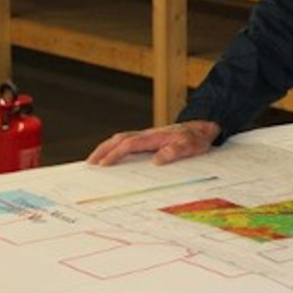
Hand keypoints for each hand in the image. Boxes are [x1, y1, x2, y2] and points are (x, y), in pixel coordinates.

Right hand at [86, 120, 219, 166]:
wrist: (203, 128)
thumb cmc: (196, 138)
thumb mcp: (191, 146)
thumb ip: (175, 152)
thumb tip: (157, 160)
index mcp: (155, 137)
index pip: (130, 144)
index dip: (116, 154)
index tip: (104, 164)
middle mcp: (148, 134)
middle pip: (119, 139)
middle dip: (103, 150)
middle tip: (90, 163)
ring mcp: (147, 136)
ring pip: (121, 139)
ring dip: (106, 148)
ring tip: (94, 161)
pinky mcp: (148, 139)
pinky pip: (127, 142)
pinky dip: (114, 147)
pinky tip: (110, 156)